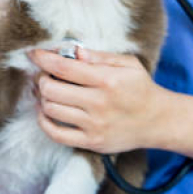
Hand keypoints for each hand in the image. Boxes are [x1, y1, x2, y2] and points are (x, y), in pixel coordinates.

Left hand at [27, 47, 168, 153]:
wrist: (159, 121)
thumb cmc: (141, 88)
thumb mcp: (128, 64)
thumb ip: (99, 56)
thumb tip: (73, 51)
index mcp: (107, 79)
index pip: (64, 66)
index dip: (43, 58)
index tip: (33, 54)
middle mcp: (99, 103)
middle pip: (51, 89)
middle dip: (41, 78)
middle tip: (44, 75)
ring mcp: (94, 125)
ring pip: (50, 109)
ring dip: (42, 98)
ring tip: (47, 91)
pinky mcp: (92, 142)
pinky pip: (56, 134)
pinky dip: (44, 121)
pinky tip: (46, 111)